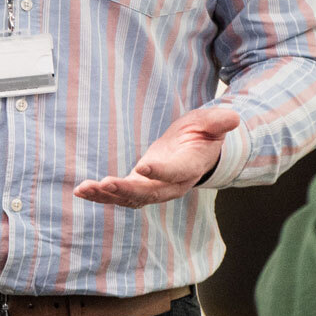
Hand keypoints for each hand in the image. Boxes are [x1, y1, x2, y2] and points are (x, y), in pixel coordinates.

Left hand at [74, 105, 240, 208]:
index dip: (161, 172)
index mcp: (189, 167)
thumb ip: (218, 122)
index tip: (143, 167)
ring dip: (107, 196)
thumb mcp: (210, 123)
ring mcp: (154, 189)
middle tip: (106, 184)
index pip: (175, 172)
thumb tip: (233, 117)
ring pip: (130, 198)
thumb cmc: (201, 135)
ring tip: (86, 189)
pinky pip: (119, 196)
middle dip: (126, 190)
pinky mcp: (138, 188)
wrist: (195, 152)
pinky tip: (82, 191)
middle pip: (149, 193)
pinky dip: (100, 195)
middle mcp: (171, 185)